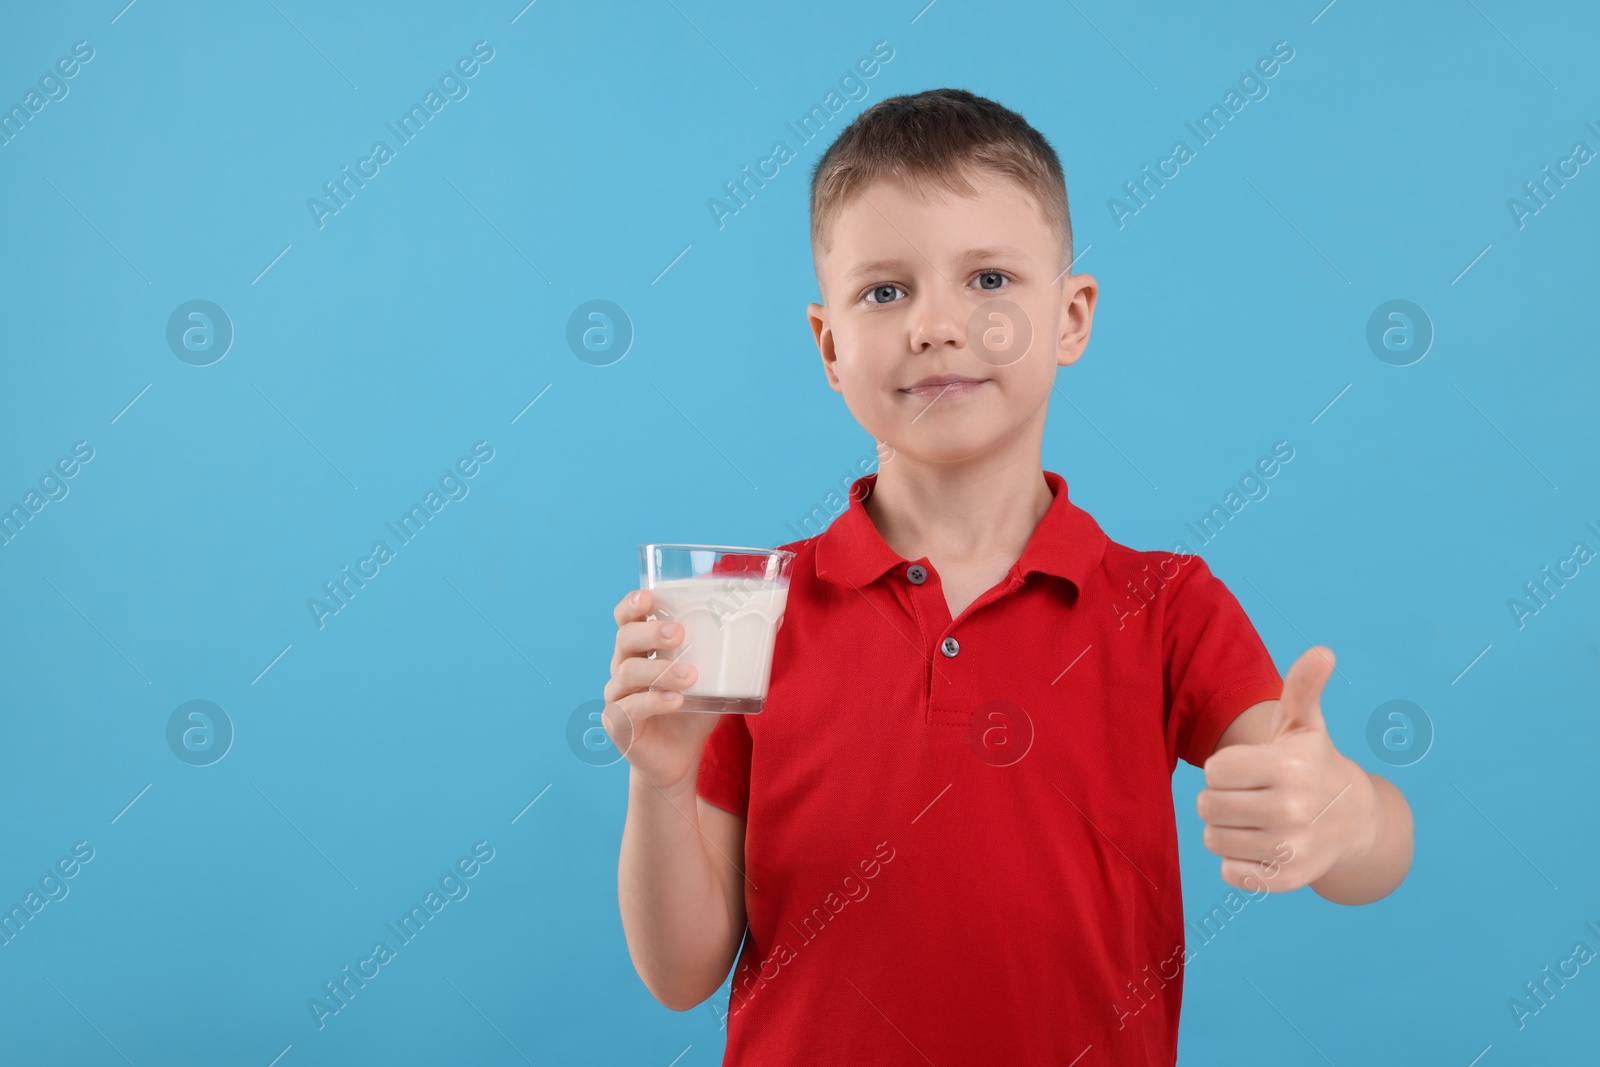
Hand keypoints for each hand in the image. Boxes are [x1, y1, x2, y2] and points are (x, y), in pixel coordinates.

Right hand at [603, 588, 722, 793]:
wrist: (678, 758)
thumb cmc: (693, 710)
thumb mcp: (715, 678)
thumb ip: (734, 650)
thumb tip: (775, 618)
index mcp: (641, 649)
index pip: (626, 619)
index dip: (631, 605)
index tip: (648, 596)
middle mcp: (623, 667)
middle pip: (624, 639)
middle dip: (649, 632)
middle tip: (679, 633)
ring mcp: (618, 695)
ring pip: (628, 672)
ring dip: (661, 670)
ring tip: (691, 675)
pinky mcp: (618, 723)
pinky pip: (630, 708)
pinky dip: (654, 701)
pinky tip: (676, 701)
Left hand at [1196, 646, 1377, 892]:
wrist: (1353, 820)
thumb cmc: (1313, 763)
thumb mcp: (1305, 724)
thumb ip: (1303, 686)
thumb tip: (1322, 651)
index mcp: (1288, 768)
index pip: (1213, 770)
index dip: (1224, 768)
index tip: (1249, 769)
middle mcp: (1292, 810)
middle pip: (1206, 805)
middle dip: (1219, 798)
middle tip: (1248, 795)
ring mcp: (1290, 849)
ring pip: (1213, 838)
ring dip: (1225, 828)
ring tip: (1253, 819)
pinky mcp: (1286, 880)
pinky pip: (1229, 872)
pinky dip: (1236, 861)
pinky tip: (1261, 845)